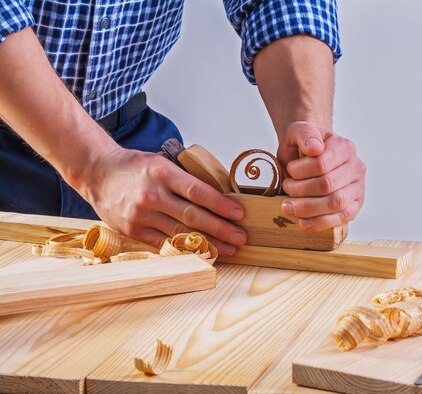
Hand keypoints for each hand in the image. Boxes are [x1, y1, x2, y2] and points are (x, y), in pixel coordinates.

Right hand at [78, 146, 246, 254]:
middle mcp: (151, 194)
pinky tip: (203, 253)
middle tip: (241, 237)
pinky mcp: (133, 231)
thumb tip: (220, 195)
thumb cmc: (135, 167)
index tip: (239, 214)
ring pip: (181, 233)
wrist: (97, 173)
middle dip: (221, 228)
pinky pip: (164, 243)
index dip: (220, 204)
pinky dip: (185, 250)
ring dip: (208, 243)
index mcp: (162, 173)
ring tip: (229, 249)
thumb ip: (185, 178)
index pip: (197, 191)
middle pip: (192, 216)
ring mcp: (140, 215)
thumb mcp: (161, 163)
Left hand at [277, 121, 365, 230]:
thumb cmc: (305, 146)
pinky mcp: (355, 206)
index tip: (289, 170)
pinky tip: (303, 223)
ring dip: (307, 208)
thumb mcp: (299, 131)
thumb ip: (305, 133)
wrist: (312, 156)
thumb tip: (315, 148)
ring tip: (288, 207)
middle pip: (327, 185)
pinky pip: (341, 218)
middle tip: (286, 188)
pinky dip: (320, 223)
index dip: (299, 171)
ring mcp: (358, 188)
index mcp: (344, 147)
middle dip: (300, 191)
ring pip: (335, 204)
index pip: (321, 164)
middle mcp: (356, 167)